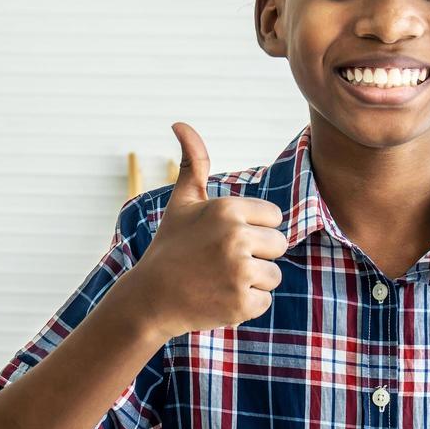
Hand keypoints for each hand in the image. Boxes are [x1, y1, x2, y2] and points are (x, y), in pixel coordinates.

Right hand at [128, 122, 288, 340]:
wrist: (150, 298)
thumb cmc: (171, 246)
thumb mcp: (182, 201)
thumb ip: (193, 162)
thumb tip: (180, 123)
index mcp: (227, 209)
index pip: (273, 217)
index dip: (253, 229)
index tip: (225, 238)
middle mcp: (236, 237)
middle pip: (279, 245)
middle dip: (256, 255)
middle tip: (222, 261)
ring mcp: (239, 271)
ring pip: (273, 274)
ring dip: (252, 281)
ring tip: (219, 279)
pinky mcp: (242, 303)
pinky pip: (265, 301)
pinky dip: (246, 304)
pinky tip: (219, 298)